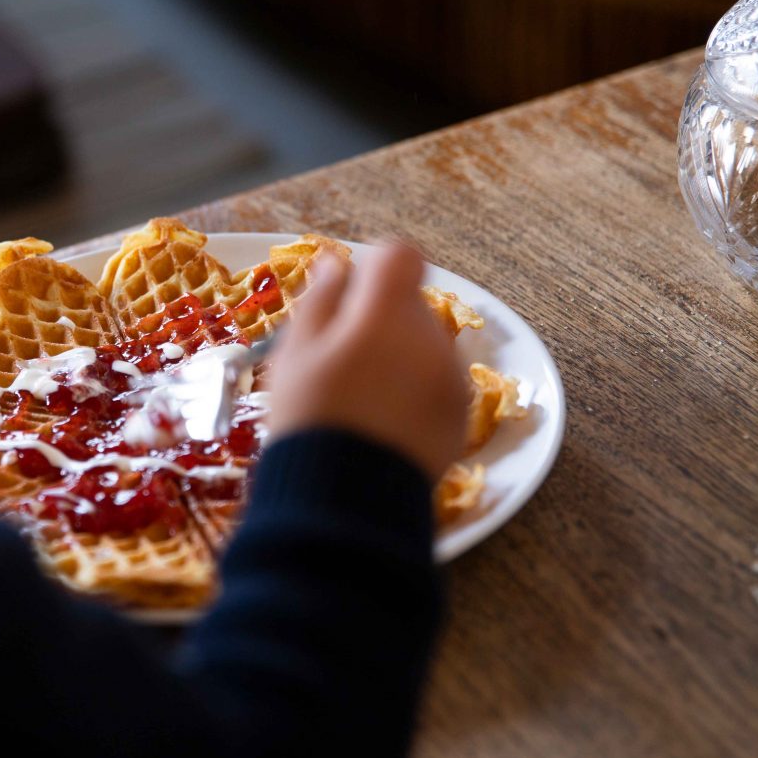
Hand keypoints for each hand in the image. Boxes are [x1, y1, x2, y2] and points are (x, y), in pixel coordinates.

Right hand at [267, 243, 467, 480]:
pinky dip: (415, 390)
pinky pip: (439, 383)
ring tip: (361, 397)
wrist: (347, 499)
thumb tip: (337, 265)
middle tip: (341, 359)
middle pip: (412, 303)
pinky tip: (382, 421)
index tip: (349, 297)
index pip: (399, 257)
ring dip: (399, 355)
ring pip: (426, 344)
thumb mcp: (296, 354)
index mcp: (387, 314)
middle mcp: (431, 338)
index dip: (374, 270)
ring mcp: (452, 379)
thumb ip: (320, 300)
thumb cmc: (311, 418)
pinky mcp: (461, 417)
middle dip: (380, 318)